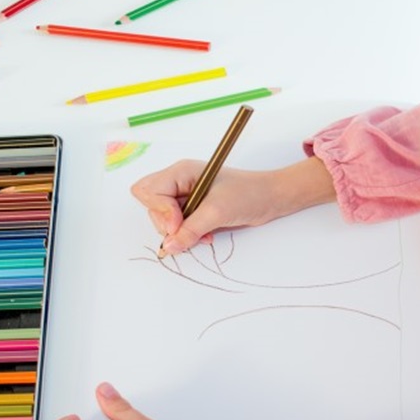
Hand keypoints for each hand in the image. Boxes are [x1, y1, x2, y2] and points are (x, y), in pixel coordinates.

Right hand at [131, 156, 336, 256]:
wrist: (270, 199)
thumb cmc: (249, 194)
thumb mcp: (218, 212)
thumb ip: (190, 229)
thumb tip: (169, 246)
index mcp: (181, 172)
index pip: (148, 191)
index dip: (160, 211)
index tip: (177, 225)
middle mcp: (178, 182)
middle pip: (150, 204)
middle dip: (165, 222)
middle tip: (185, 230)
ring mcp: (184, 196)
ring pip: (161, 219)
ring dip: (179, 232)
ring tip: (202, 234)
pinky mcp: (192, 209)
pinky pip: (176, 226)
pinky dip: (187, 235)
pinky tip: (204, 235)